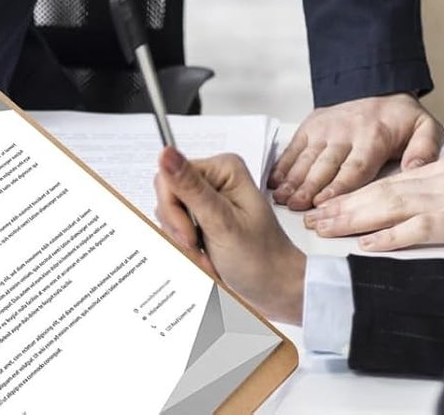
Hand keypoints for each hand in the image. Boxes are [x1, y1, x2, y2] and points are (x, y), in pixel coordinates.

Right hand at [154, 147, 305, 326]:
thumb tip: (166, 153)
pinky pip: (176, 232)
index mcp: (222, 169)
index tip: (189, 237)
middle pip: (168, 198)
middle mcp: (214, 180)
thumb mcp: (223, 224)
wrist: (278, 290)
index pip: (170, 176)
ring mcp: (207, 201)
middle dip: (179, 232)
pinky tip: (205, 260)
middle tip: (200, 251)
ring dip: (183, 246)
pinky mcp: (203, 220)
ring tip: (208, 260)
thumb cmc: (262, 259)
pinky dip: (187, 251)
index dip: (173, 210)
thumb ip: (191, 188)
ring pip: (169, 218)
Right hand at [268, 94, 443, 209]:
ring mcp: (326, 127)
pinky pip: (295, 146)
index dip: (337, 186)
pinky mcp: (312, 124)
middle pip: (325, 165)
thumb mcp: (426, 129)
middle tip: (296, 207)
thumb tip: (415, 168)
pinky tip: (275, 180)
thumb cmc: (402, 119)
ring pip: (307, 157)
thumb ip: (426, 149)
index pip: (355, 167)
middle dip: (309, 187)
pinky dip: (283, 163)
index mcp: (373, 136)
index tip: (324, 203)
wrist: (381, 89)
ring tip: (282, 198)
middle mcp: (345, 131)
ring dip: (293, 179)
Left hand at [304, 152, 443, 250]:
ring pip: (392, 206)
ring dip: (355, 218)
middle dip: (343, 205)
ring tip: (326, 228)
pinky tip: (369, 245)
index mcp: (441, 171)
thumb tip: (416, 204)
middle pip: (380, 192)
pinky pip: (423, 227)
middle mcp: (440, 180)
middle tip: (312, 219)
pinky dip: (393, 236)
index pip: (387, 183)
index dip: (353, 194)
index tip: (326, 206)